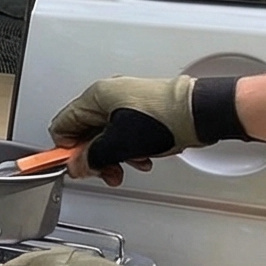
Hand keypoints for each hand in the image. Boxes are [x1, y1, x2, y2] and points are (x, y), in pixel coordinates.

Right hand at [47, 75, 200, 184]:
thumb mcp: (118, 144)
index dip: (68, 149)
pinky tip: (141, 157)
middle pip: (86, 132)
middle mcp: (110, 95)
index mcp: (96, 95)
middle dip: (95, 156)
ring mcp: (128, 101)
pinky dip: (129, 148)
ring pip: (106, 134)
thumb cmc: (165, 118)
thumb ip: (91, 157)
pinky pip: (125, 132)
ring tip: (127, 166)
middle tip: (104, 171)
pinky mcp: (144, 110)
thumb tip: (77, 165)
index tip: (78, 165)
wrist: (201, 113)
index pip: (63, 125)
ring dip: (114, 155)